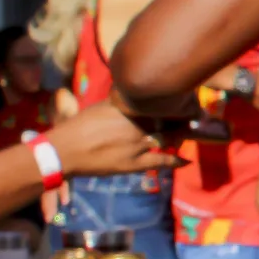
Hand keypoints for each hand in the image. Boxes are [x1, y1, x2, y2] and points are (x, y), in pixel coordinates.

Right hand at [50, 101, 181, 176]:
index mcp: (128, 108)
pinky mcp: (135, 163)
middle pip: (168, 118)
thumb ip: (120, 102)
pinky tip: (186, 161)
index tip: (184, 99)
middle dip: (182, 117)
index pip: (159, 102)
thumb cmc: (78, 127)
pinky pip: (162, 161)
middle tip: (194, 115)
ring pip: (168, 137)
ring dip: (181, 136)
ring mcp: (137, 143)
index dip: (174, 102)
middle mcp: (136, 124)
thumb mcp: (100, 107)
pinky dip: (176, 161)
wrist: (64, 151)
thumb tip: (133, 95)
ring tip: (190, 133)